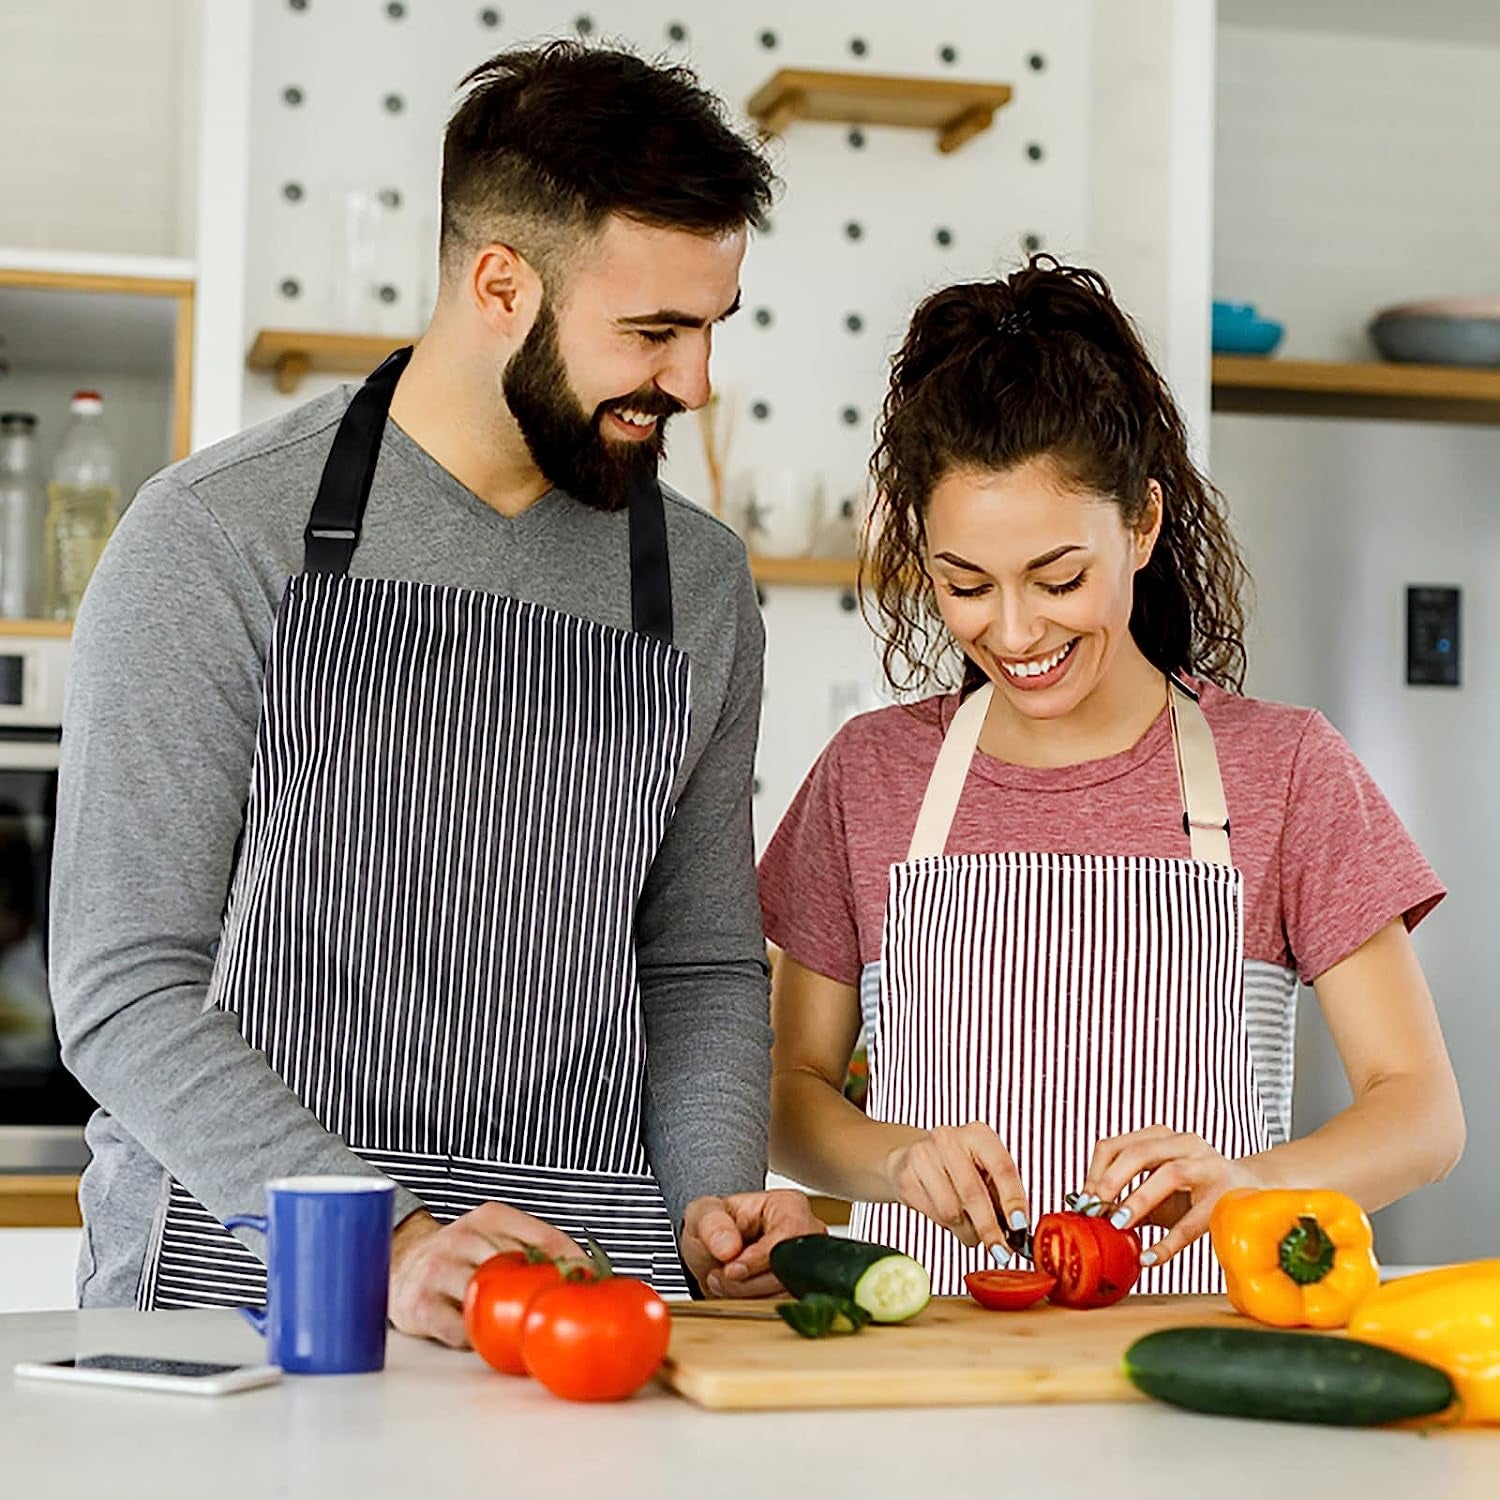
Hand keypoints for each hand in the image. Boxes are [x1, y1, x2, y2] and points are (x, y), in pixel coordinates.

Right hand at [388, 1204, 582, 1346]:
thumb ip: (532, 1246)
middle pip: (516, 1271)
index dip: (572, 1263)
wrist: (400, 1261)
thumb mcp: (495, 1234)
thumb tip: (586, 1273)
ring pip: (487, 1301)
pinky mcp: (421, 1304)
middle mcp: (463, 1237)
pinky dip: (476, 1341)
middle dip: (541, 1295)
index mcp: (490, 1216)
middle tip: (561, 1316)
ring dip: (507, 1322)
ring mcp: (439, 1269)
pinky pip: (460, 1331)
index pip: (542, 1238)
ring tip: (524, 1335)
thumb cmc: (461, 1254)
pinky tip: (484, 1342)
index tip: (593, 1283)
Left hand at [681, 1189, 826, 1297]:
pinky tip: (738, 1293)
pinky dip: (754, 1305)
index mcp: (788, 1206)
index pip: (788, 1234)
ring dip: (748, 1296)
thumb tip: (728, 1247)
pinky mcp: (796, 1290)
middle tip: (720, 1278)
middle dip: (749, 1282)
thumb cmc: (716, 1225)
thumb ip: (713, 1225)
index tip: (732, 1269)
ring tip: (725, 1283)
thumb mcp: (704, 1213)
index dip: (759, 1257)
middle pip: (790, 1269)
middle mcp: (803, 1234)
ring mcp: (804, 1265)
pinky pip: (782, 1307)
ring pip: (786, 1293)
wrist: (712, 1252)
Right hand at [881, 1122, 1027, 1253]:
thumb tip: (1018, 1230)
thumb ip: (1002, 1196)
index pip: (1002, 1168)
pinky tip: (949, 1218)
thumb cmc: (957, 1167)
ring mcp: (924, 1155)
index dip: (1013, 1200)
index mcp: (978, 1134)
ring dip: (966, 1231)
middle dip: (990, 1229)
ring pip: (952, 1210)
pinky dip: (947, 1226)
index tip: (1020, 1227)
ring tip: (970, 1230)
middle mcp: (949, 1138)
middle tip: (1001, 1251)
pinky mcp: (906, 1176)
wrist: (911, 1158)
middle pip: (974, 1193)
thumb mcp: (985, 1171)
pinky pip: (933, 1215)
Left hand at [1081, 1127, 1260, 1266]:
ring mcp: (1209, 1166)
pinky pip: (1193, 1220)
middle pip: (1140, 1153)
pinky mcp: (1226, 1196)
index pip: (1116, 1145)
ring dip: (1139, 1200)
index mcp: (1162, 1137)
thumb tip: (1090, 1212)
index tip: (1084, 1199)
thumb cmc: (1194, 1190)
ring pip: (1170, 1174)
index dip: (1095, 1172)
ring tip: (1119, 1224)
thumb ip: (1127, 1193)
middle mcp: (1185, 1144)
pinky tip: (1150, 1257)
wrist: (1251, 1190)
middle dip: (1112, 1181)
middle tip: (1096, 1209)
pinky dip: (1168, 1242)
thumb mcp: (1157, 1184)